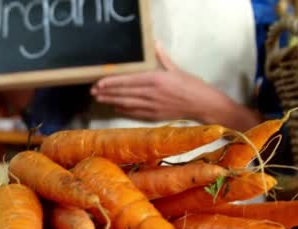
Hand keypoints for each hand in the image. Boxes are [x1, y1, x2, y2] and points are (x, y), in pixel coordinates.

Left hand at [90, 44, 261, 130]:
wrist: (203, 105)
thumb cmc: (192, 85)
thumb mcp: (176, 69)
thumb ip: (161, 58)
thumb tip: (154, 44)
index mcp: (155, 79)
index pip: (127, 80)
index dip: (111, 82)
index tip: (98, 83)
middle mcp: (151, 93)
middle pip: (123, 93)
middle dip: (107, 93)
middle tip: (93, 92)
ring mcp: (152, 106)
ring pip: (126, 103)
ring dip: (111, 102)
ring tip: (99, 100)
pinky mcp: (154, 115)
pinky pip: (135, 113)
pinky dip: (124, 110)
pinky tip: (115, 108)